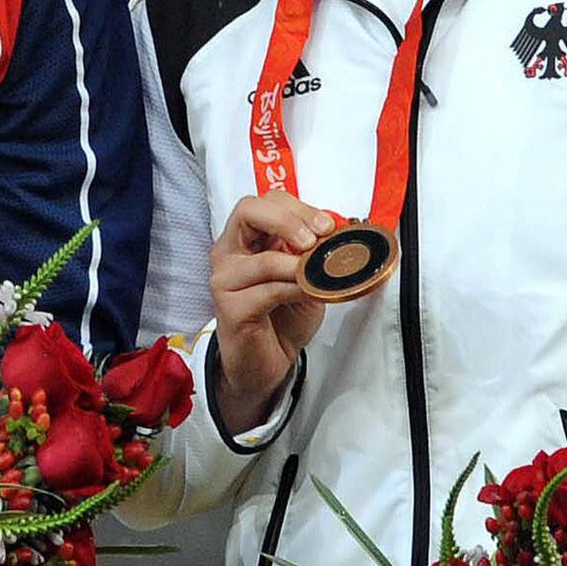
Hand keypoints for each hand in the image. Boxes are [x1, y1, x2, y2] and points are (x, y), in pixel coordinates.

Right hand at [208, 192, 331, 428]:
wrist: (267, 363)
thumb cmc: (283, 317)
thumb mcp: (305, 276)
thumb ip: (313, 253)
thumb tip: (342, 231)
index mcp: (244, 239)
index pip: (262, 202)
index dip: (296, 208)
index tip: (327, 226)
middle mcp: (228, 253)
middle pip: (248, 212)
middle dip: (289, 220)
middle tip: (316, 239)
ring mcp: (224, 280)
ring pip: (263, 258)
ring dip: (299, 265)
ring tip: (320, 274)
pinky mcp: (230, 308)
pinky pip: (267, 291)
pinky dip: (295, 289)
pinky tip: (309, 292)